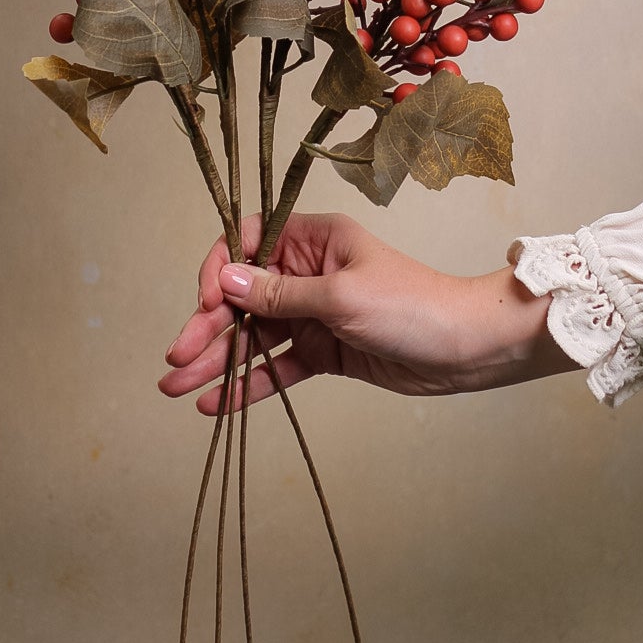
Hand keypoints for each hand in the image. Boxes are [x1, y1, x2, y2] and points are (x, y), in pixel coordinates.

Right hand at [159, 210, 575, 413]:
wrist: (468, 349)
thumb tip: (225, 279)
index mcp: (315, 239)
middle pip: (243, 295)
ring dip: (216, 359)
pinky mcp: (325, 353)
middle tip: (174, 360)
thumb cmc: (413, 306)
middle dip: (206, 326)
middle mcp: (309, 271)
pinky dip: (248, 384)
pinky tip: (215, 404)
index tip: (206, 303)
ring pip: (254, 335)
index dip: (220, 270)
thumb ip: (280, 294)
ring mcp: (315, 314)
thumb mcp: (341, 296)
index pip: (249, 241)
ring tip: (176, 388)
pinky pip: (277, 367)